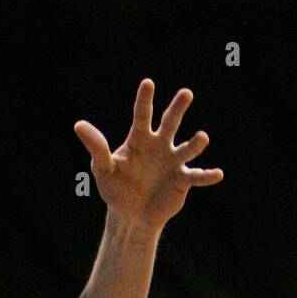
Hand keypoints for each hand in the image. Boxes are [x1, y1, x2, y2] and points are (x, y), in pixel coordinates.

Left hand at [74, 79, 222, 230]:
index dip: (145, 100)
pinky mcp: (183, 180)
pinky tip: (217, 174)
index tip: (148, 83)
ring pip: (187, 148)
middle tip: (186, 93)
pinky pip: (196, 176)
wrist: (130, 214)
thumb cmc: (115, 188)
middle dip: (178, 108)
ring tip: (202, 137)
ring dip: (195, 143)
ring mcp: (173, 162)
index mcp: (139, 139)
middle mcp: (160, 145)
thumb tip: (78, 124)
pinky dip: (207, 176)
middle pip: (170, 123)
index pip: (142, 115)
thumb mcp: (103, 168)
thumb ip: (96, 147)